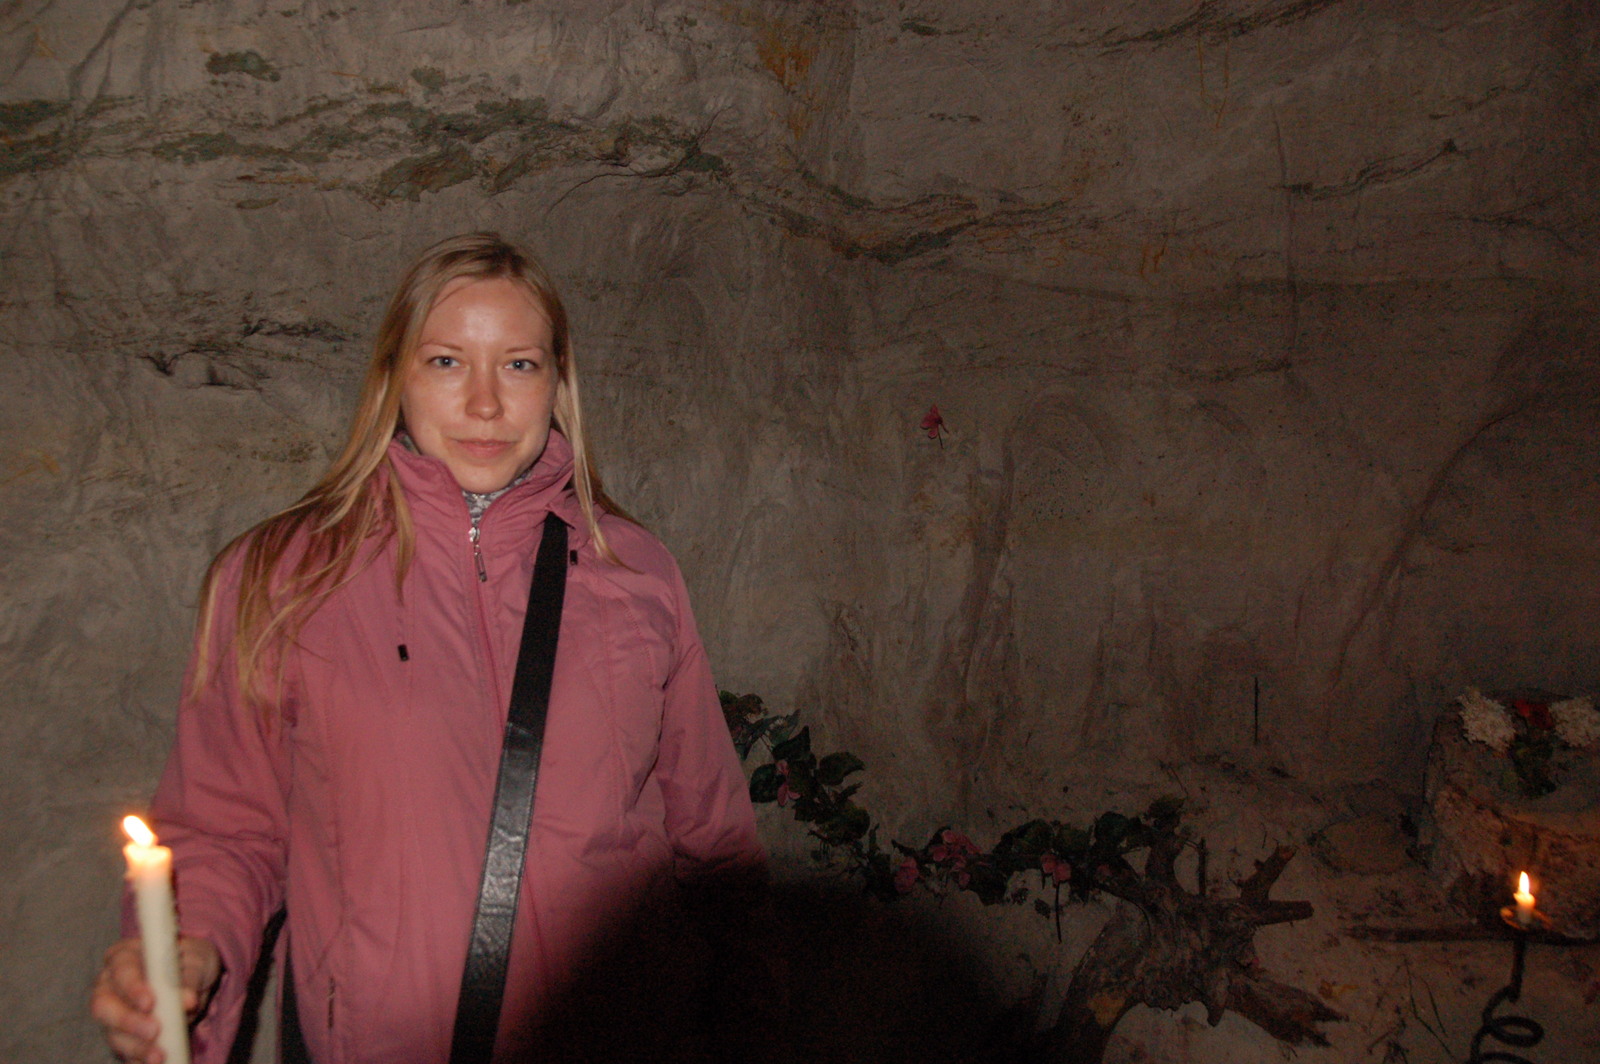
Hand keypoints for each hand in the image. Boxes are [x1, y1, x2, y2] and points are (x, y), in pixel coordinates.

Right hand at [90, 936, 220, 1062]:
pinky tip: (154, 1063)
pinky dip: (138, 1060)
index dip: (132, 988)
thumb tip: (186, 1000)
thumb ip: (191, 975)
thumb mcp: (198, 957)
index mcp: (125, 956)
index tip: (150, 1003)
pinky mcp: (122, 1036)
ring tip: (159, 1055)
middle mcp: (111, 984)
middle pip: (104, 1005)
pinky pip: (124, 1052)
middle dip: (127, 1021)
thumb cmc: (191, 960)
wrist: (195, 978)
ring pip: (112, 1033)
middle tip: (153, 1031)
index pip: (121, 970)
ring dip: (135, 1047)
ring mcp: (113, 1013)